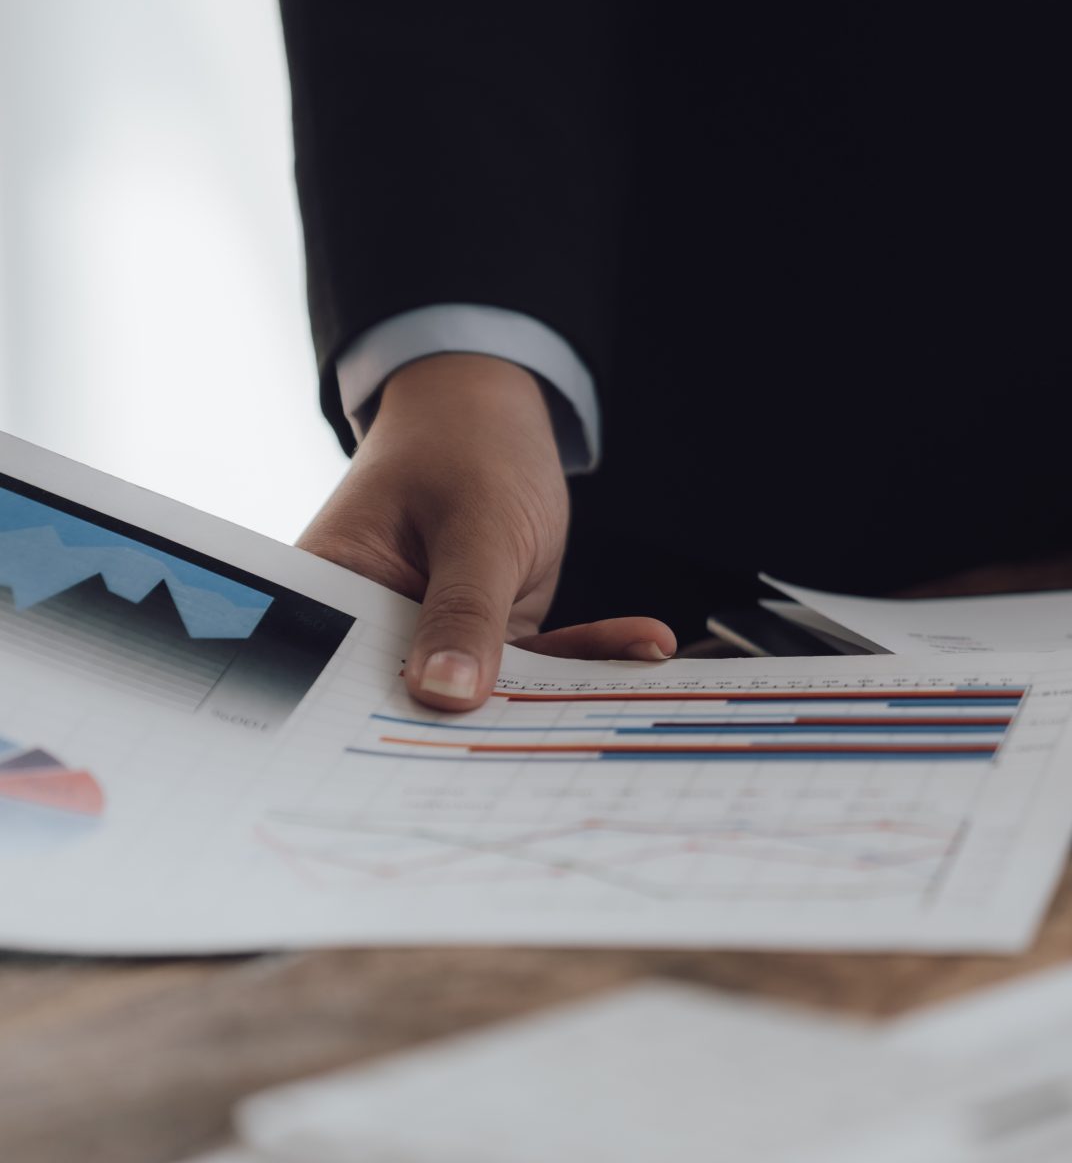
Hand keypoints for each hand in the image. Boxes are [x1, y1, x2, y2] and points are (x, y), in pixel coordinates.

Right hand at [298, 353, 675, 710]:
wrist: (492, 410)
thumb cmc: (463, 446)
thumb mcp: (476, 526)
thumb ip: (463, 610)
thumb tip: (445, 695)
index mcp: (331, 591)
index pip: (350, 677)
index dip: (391, 724)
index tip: (454, 752)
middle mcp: (373, 625)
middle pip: (418, 696)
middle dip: (486, 725)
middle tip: (557, 744)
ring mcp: (432, 633)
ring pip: (492, 684)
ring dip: (563, 688)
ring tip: (631, 688)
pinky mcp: (485, 633)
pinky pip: (535, 660)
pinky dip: (590, 651)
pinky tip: (649, 642)